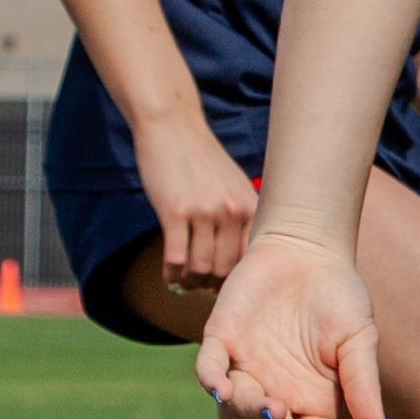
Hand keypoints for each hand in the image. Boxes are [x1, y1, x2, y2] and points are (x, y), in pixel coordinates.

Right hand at [138, 106, 262, 291]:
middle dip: (212, 286)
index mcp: (251, 209)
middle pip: (225, 270)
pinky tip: (168, 275)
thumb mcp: (234, 187)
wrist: (173, 129)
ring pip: (200, 268)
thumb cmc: (202, 162)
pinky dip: (171, 274)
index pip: (250, 260)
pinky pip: (175, 258)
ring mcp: (204, 213)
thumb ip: (240, 218)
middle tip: (201, 289)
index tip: (226, 287)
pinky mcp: (174, 212)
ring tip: (183, 283)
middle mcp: (232, 213)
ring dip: (190, 282)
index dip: (237, 279)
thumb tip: (237, 261)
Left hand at [195, 233, 382, 418]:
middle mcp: (277, 393)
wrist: (306, 251)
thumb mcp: (359, 340)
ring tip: (273, 408)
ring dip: (253, 412)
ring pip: (239, 406)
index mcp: (314, 400)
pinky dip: (212, 381)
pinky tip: (221, 390)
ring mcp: (245, 369)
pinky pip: (209, 370)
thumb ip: (362, 382)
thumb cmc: (339, 298)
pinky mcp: (220, 342)